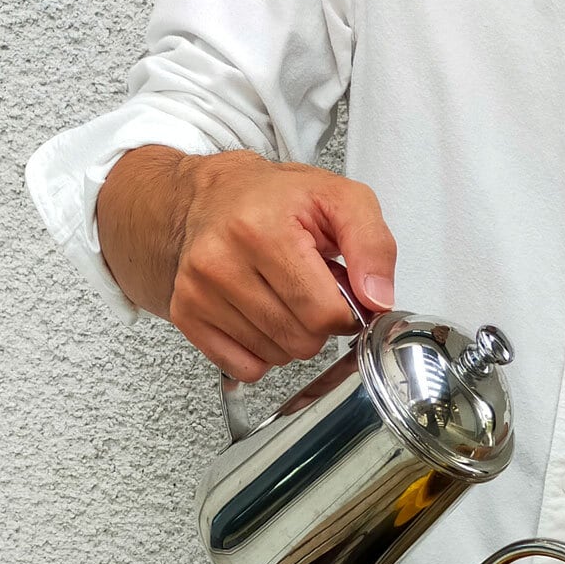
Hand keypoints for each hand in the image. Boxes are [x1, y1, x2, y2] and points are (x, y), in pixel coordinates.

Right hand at [99, 146, 397, 378]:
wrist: (210, 196)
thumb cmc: (275, 199)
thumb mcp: (339, 198)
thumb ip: (373, 245)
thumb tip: (378, 301)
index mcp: (261, 229)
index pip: (324, 313)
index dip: (345, 310)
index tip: (338, 290)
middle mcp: (221, 261)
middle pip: (301, 340)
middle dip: (318, 324)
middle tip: (308, 288)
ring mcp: (198, 292)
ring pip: (276, 357)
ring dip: (291, 336)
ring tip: (282, 294)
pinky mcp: (187, 315)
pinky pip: (245, 368)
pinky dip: (262, 351)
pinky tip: (260, 314)